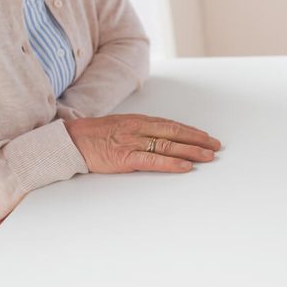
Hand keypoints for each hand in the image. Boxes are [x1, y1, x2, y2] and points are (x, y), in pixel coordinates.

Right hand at [65, 114, 221, 173]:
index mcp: (140, 120)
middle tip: (215, 146)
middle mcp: (140, 128)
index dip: (191, 131)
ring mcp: (134, 142)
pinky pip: (153, 160)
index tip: (206, 137)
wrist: (71, 140)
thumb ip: (141, 130)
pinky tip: (186, 166)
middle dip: (198, 139)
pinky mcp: (126, 157)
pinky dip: (172, 163)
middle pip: (176, 132)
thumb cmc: (95, 135)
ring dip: (192, 151)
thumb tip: (160, 136)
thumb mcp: (122, 126)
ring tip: (208, 156)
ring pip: (169, 145)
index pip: (172, 125)